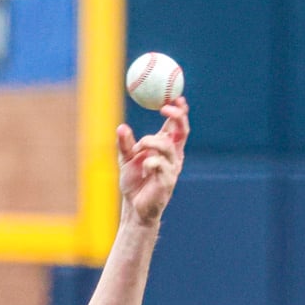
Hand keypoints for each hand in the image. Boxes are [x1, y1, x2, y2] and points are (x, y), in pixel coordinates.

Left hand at [116, 97, 188, 225]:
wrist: (134, 208)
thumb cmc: (133, 183)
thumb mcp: (126, 159)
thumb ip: (125, 143)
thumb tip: (122, 127)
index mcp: (166, 148)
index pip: (177, 126)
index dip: (179, 110)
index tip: (174, 96)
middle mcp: (173, 156)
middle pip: (182, 131)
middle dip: (177, 116)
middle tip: (165, 108)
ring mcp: (172, 168)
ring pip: (167, 146)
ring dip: (151, 142)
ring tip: (138, 148)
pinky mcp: (168, 181)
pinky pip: (159, 164)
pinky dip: (149, 162)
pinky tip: (144, 168)